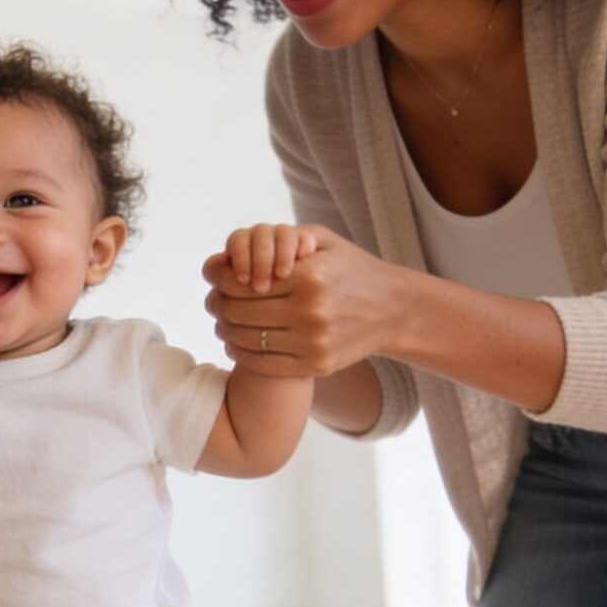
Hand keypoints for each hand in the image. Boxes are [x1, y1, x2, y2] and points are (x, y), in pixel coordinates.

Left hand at [203, 223, 397, 377]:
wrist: (393, 309)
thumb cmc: (349, 269)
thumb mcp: (322, 241)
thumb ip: (277, 240)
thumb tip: (226, 257)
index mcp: (309, 275)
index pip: (241, 281)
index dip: (220, 281)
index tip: (215, 280)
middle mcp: (310, 310)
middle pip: (238, 311)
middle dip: (218, 305)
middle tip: (213, 303)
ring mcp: (313, 342)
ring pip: (246, 339)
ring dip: (226, 331)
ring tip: (223, 323)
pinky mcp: (316, 365)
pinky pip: (263, 363)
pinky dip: (243, 354)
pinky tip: (238, 343)